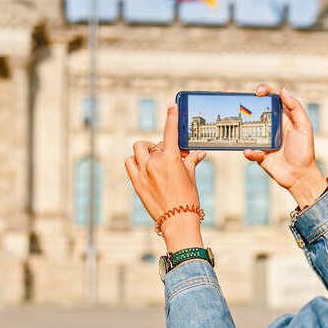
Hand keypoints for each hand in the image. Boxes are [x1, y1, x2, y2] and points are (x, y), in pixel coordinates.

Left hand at [124, 103, 206, 249]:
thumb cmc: (188, 200)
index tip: (172, 105)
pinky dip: (136, 161)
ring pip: (138, 150)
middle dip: (162, 147)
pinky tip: (145, 168)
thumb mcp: (191, 177)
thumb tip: (198, 153)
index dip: (172, 116)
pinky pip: (130, 163)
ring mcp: (143, 172)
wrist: (177, 221)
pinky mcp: (136, 182)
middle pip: (154, 143)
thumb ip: (191, 161)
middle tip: (171, 156)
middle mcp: (154, 163)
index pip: (170, 132)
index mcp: (170, 159)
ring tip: (155, 160)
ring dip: (146, 151)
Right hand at [243, 85, 327, 206]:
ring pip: (247, 128)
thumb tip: (283, 90)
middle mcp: (271, 125)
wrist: (299, 176)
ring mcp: (263, 139)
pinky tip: (249, 151)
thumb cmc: (304, 151)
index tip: (257, 92)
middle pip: (255, 109)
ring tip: (229, 118)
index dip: (264, 91)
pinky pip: (249, 150)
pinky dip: (249, 151)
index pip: (271, 98)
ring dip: (237, 124)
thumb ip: (296, 108)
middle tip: (231, 94)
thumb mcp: (304, 127)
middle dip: (242, 101)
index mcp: (283, 117)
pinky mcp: (258, 153)